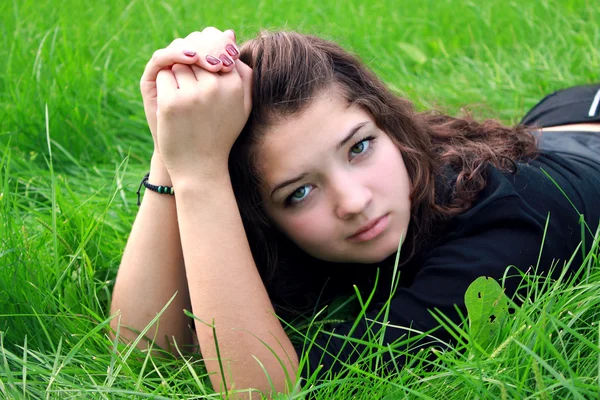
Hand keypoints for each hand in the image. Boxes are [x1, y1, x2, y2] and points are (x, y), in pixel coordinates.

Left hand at [155, 59, 251, 181]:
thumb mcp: (242, 106)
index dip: (206, 55)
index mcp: (234, 85)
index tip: (202, 71)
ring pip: (178, 63)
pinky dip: (165, 87)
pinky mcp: (171, 102)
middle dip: (191, 63)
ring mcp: (192, 94)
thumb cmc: (222, 135)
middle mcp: (215, 87)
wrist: (201, 168)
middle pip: (196, 53)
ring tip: (184, 99)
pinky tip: (172, 105)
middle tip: (191, 87)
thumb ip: (243, 74)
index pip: (217, 48)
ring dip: (177, 75)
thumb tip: (230, 37)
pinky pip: (164, 76)